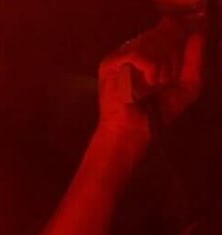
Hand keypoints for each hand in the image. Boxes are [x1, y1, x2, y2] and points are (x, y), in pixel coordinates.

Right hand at [98, 15, 204, 142]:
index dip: (179, 45)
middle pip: (162, 34)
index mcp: (151, 51)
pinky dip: (150, 69)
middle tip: (164, 82)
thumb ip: (196, 61)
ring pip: (151, 42)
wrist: (133, 132)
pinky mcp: (110, 64)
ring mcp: (121, 55)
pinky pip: (139, 53)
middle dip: (172, 58)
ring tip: (155, 85)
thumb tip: (197, 36)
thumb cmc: (158, 111)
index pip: (169, 30)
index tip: (176, 70)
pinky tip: (148, 83)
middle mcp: (135, 49)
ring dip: (162, 66)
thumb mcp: (189, 85)